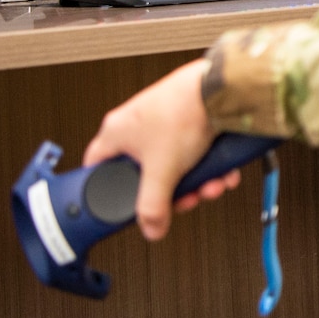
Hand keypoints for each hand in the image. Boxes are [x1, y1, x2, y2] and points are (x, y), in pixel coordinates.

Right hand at [84, 59, 240, 240]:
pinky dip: (209, 168)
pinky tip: (223, 175)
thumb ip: (153, 206)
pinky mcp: (188, 120)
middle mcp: (136, 125)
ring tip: (211, 187)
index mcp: (116, 132)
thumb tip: (151, 228)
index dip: (104, 190)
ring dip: (196, 183)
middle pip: (145, 175)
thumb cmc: (183, 111)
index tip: (120, 206)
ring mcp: (163, 122)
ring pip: (174, 166)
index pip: (95, 168)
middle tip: (184, 200)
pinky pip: (193, 154)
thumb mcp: (162, 171)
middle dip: (170, 193)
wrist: (222, 90)